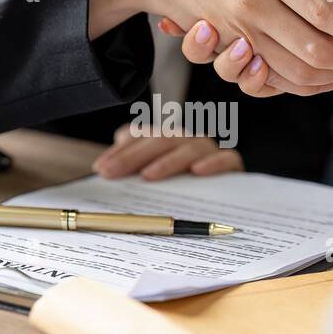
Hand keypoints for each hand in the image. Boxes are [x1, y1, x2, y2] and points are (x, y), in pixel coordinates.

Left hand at [93, 123, 243, 180]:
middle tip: (113, 172)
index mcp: (164, 139)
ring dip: (168, 161)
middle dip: (133, 157)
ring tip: (149, 175)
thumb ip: (130, 166)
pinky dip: (212, 163)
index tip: (101, 168)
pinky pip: (225, 158)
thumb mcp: (150, 176)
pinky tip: (197, 172)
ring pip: (190, 148)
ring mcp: (208, 150)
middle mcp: (185, 140)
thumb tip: (103, 167)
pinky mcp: (231, 164)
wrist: (226, 196)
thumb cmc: (180, 186)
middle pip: (160, 141)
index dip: (120, 151)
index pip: (139, 136)